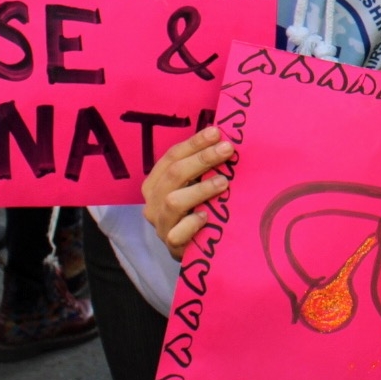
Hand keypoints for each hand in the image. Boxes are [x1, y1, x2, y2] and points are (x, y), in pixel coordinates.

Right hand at [142, 126, 233, 259]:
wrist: (192, 247)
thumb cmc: (196, 207)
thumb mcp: (195, 184)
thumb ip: (202, 167)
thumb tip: (223, 138)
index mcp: (156, 182)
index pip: (171, 156)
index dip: (194, 143)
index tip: (217, 132)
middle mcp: (153, 201)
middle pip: (174, 175)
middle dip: (202, 159)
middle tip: (227, 149)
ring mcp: (161, 224)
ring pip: (173, 201)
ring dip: (200, 189)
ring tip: (224, 182)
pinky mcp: (171, 245)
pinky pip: (177, 234)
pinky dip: (191, 223)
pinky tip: (206, 216)